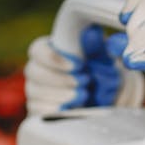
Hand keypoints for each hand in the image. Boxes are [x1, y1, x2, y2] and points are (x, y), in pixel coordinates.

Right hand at [23, 25, 142, 115]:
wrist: (111, 102)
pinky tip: (72, 108)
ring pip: (34, 92)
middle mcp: (38, 70)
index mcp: (50, 51)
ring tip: (84, 96)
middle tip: (85, 81)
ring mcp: (36, 92)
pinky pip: (37, 110)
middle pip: (32, 71)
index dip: (54, 57)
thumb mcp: (105, 58)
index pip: (37, 50)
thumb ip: (97, 46)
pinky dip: (56, 109)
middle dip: (61, 78)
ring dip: (62, 95)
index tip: (79, 65)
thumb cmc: (104, 74)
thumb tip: (91, 34)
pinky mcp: (39, 110)